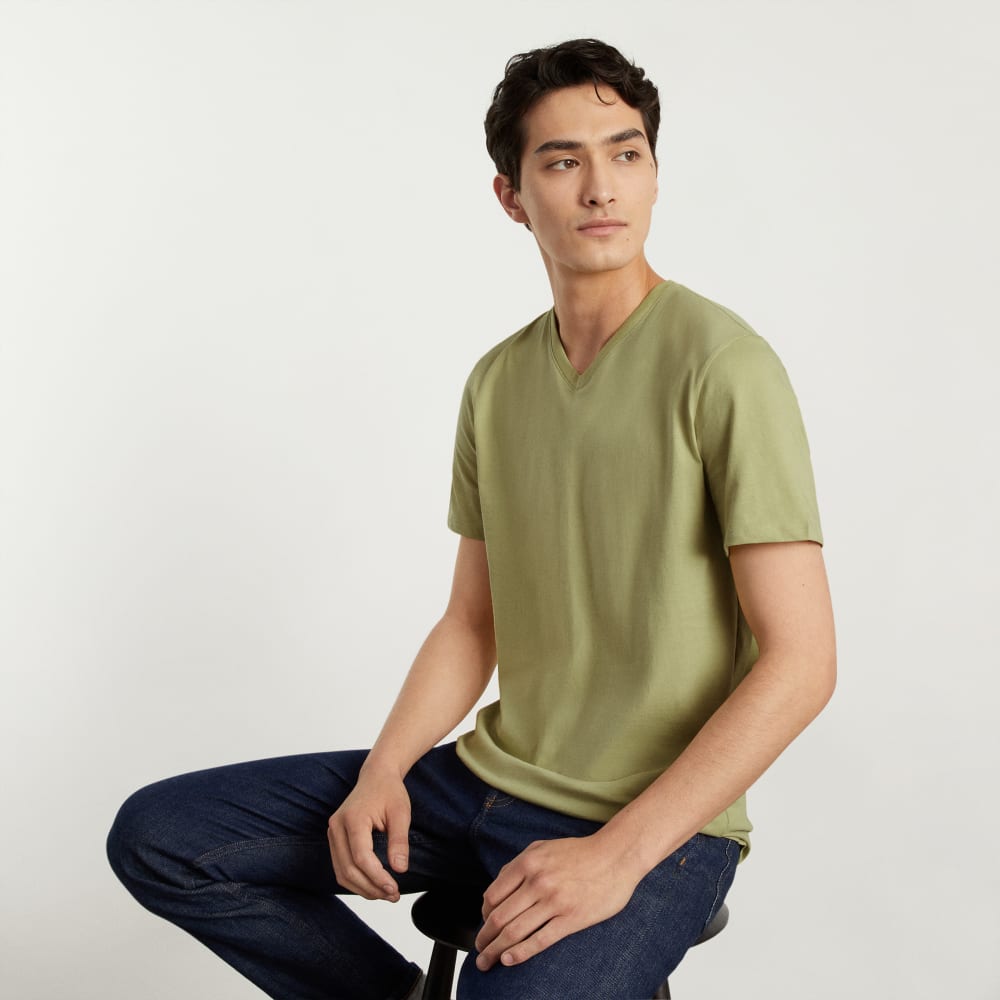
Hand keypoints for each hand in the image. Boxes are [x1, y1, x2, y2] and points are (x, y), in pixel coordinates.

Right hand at [327, 766, 410, 901]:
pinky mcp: (335, 838)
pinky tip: (373, 885)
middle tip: (393, 896)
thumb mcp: (401, 813)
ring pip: (341, 872)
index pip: (361, 857)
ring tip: (385, 894)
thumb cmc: (390, 792)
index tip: (394, 889)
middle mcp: (336, 826)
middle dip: (371, 887)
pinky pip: (340, 866)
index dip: (377, 877)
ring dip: (362, 888)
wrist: (376, 775)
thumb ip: (399, 841)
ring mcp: (332, 832)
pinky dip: (355, 880)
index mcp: (353, 818)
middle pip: (348, 869)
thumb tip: (400, 870)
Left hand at [474, 833, 641, 970]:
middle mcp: (537, 881)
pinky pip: (540, 940)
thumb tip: (498, 886)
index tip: (484, 926)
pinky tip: (509, 960)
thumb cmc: (579, 852)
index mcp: (528, 863)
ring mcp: (554, 901)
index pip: (493, 895)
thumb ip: (518, 864)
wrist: (616, 856)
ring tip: (487, 961)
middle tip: (479, 951)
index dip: (483, 915)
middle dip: (484, 939)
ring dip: (496, 950)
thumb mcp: (543, 848)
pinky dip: (520, 953)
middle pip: (499, 917)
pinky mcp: (571, 918)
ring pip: (515, 932)